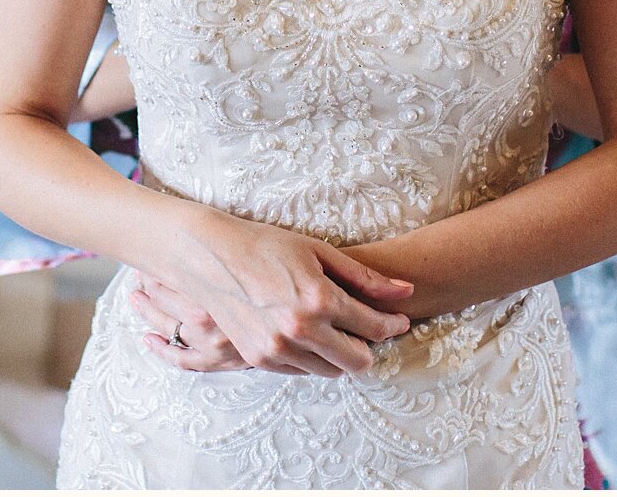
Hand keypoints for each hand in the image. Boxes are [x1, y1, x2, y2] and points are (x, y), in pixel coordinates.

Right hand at [148, 210, 414, 377]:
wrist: (211, 256)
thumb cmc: (266, 245)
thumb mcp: (319, 252)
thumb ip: (365, 277)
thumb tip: (406, 291)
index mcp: (319, 299)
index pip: (374, 327)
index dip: (392, 325)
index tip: (397, 320)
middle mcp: (301, 330)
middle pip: (358, 362)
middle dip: (370, 347)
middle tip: (367, 329)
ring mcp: (278, 349)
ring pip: (331, 371)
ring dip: (341, 354)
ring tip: (337, 330)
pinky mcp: (260, 359)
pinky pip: (301, 371)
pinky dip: (312, 358)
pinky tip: (309, 335)